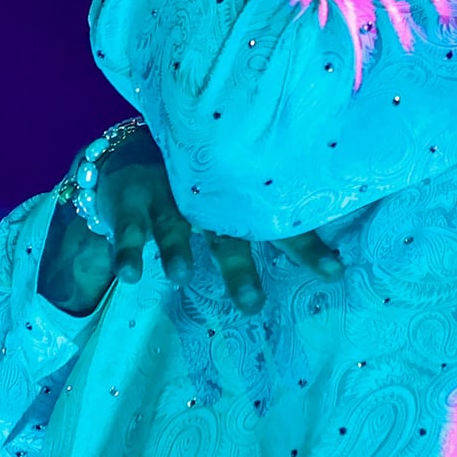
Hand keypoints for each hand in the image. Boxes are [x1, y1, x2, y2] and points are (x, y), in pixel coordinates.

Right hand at [38, 124, 341, 316]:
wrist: (123, 153)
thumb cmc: (188, 184)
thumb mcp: (224, 194)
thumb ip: (260, 213)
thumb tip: (328, 255)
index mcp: (234, 194)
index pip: (274, 219)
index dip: (305, 245)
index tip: (334, 273)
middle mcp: (203, 194)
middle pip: (225, 230)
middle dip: (238, 266)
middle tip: (252, 304)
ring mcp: (164, 194)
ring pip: (173, 225)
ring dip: (175, 249)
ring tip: (181, 275)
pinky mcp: (128, 200)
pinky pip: (126, 228)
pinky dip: (127, 250)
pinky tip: (129, 276)